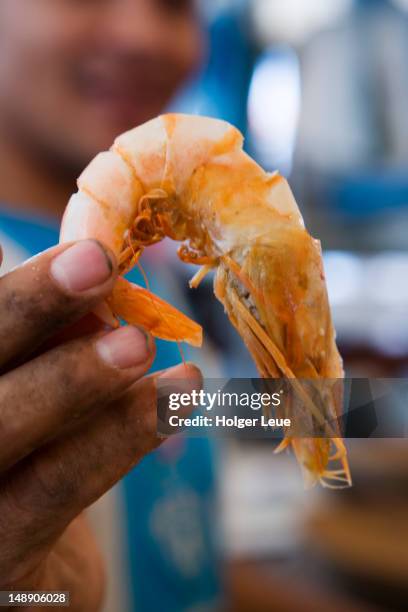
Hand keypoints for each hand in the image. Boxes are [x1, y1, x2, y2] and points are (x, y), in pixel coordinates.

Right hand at [0, 240, 200, 610]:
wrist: (24, 564)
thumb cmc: (29, 453)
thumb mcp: (36, 382)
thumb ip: (52, 335)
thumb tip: (95, 281)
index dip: (21, 291)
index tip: (85, 250)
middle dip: (31, 308)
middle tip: (97, 264)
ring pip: (2, 428)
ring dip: (76, 378)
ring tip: (139, 343)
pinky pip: (54, 491)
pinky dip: (118, 439)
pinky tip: (174, 400)